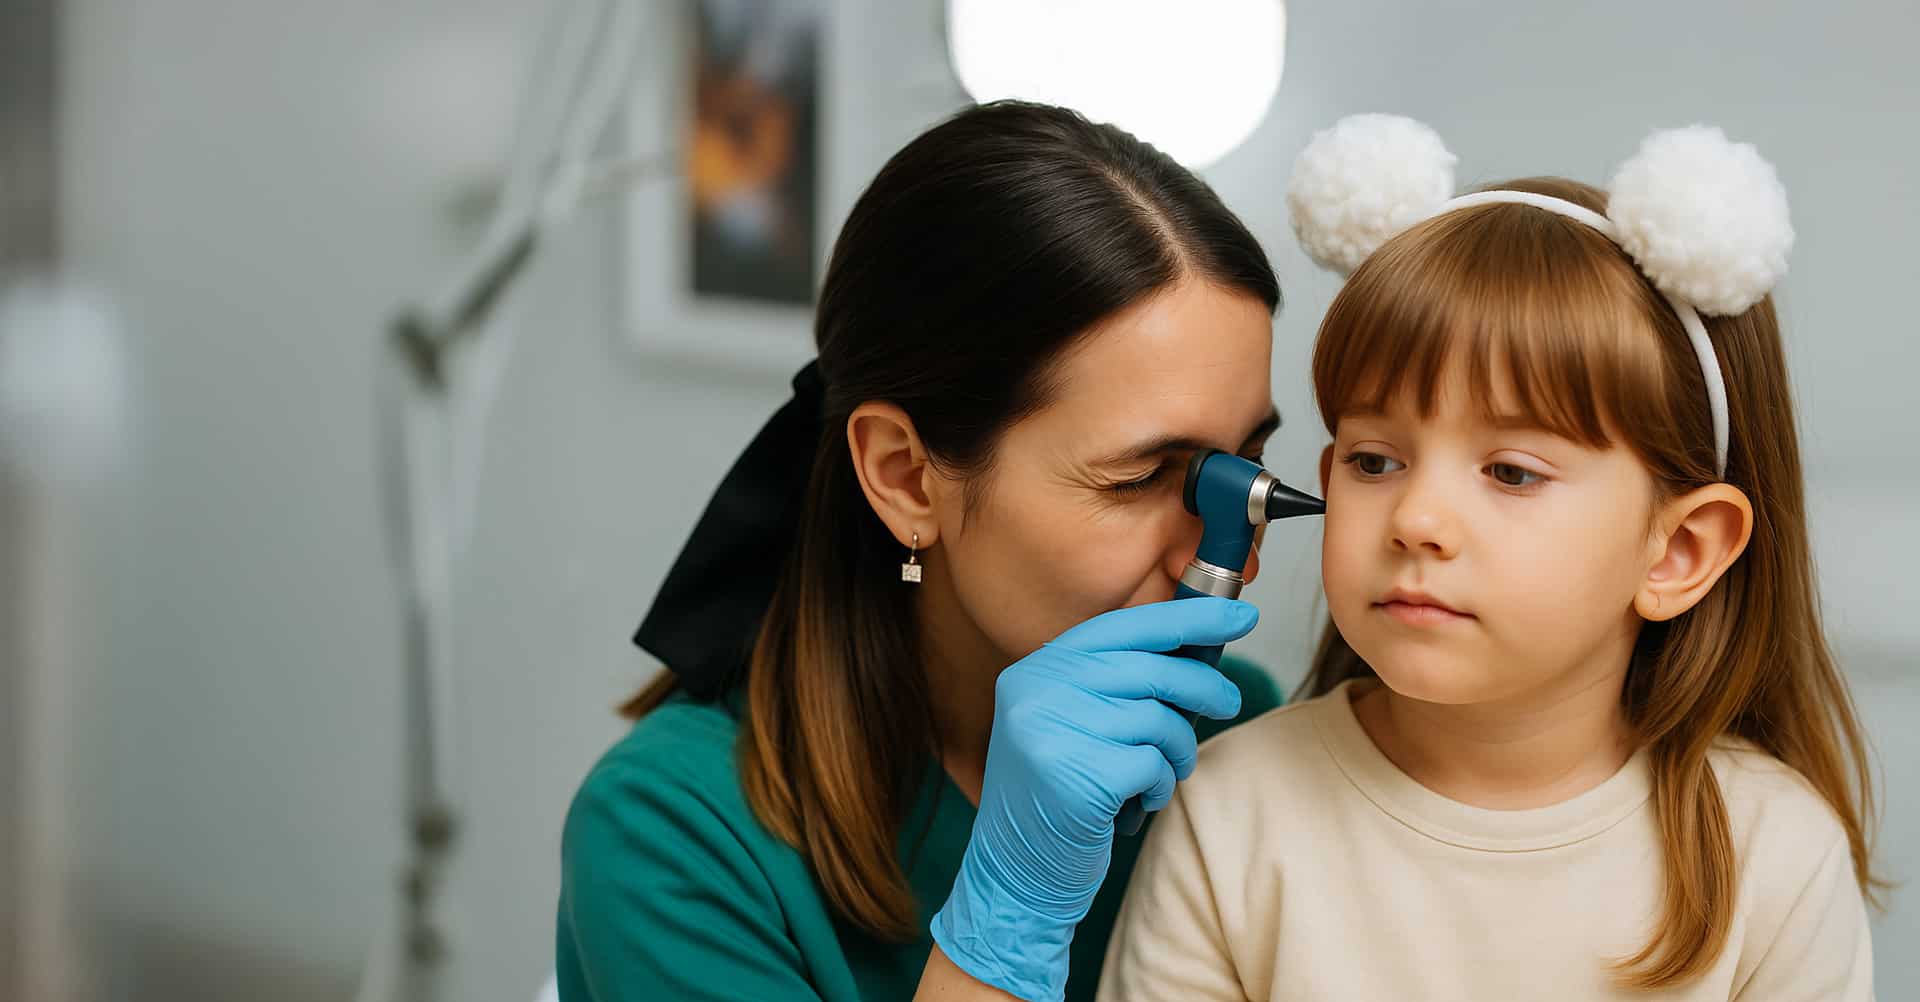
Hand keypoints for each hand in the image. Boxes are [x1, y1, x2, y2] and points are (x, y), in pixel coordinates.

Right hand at [928, 597, 1257, 1001]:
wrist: (1016, 874)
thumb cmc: (1059, 796)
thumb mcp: (1072, 723)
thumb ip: (1115, 683)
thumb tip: (1198, 648)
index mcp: (1035, 670)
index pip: (1122, 627)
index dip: (1188, 617)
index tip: (1240, 616)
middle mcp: (1037, 692)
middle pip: (1150, 669)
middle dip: (1203, 684)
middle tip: (1229, 702)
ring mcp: (1052, 732)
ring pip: (1159, 719)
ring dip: (1177, 750)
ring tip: (1164, 773)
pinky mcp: (1078, 776)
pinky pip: (1153, 764)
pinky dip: (1159, 785)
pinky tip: (1137, 802)